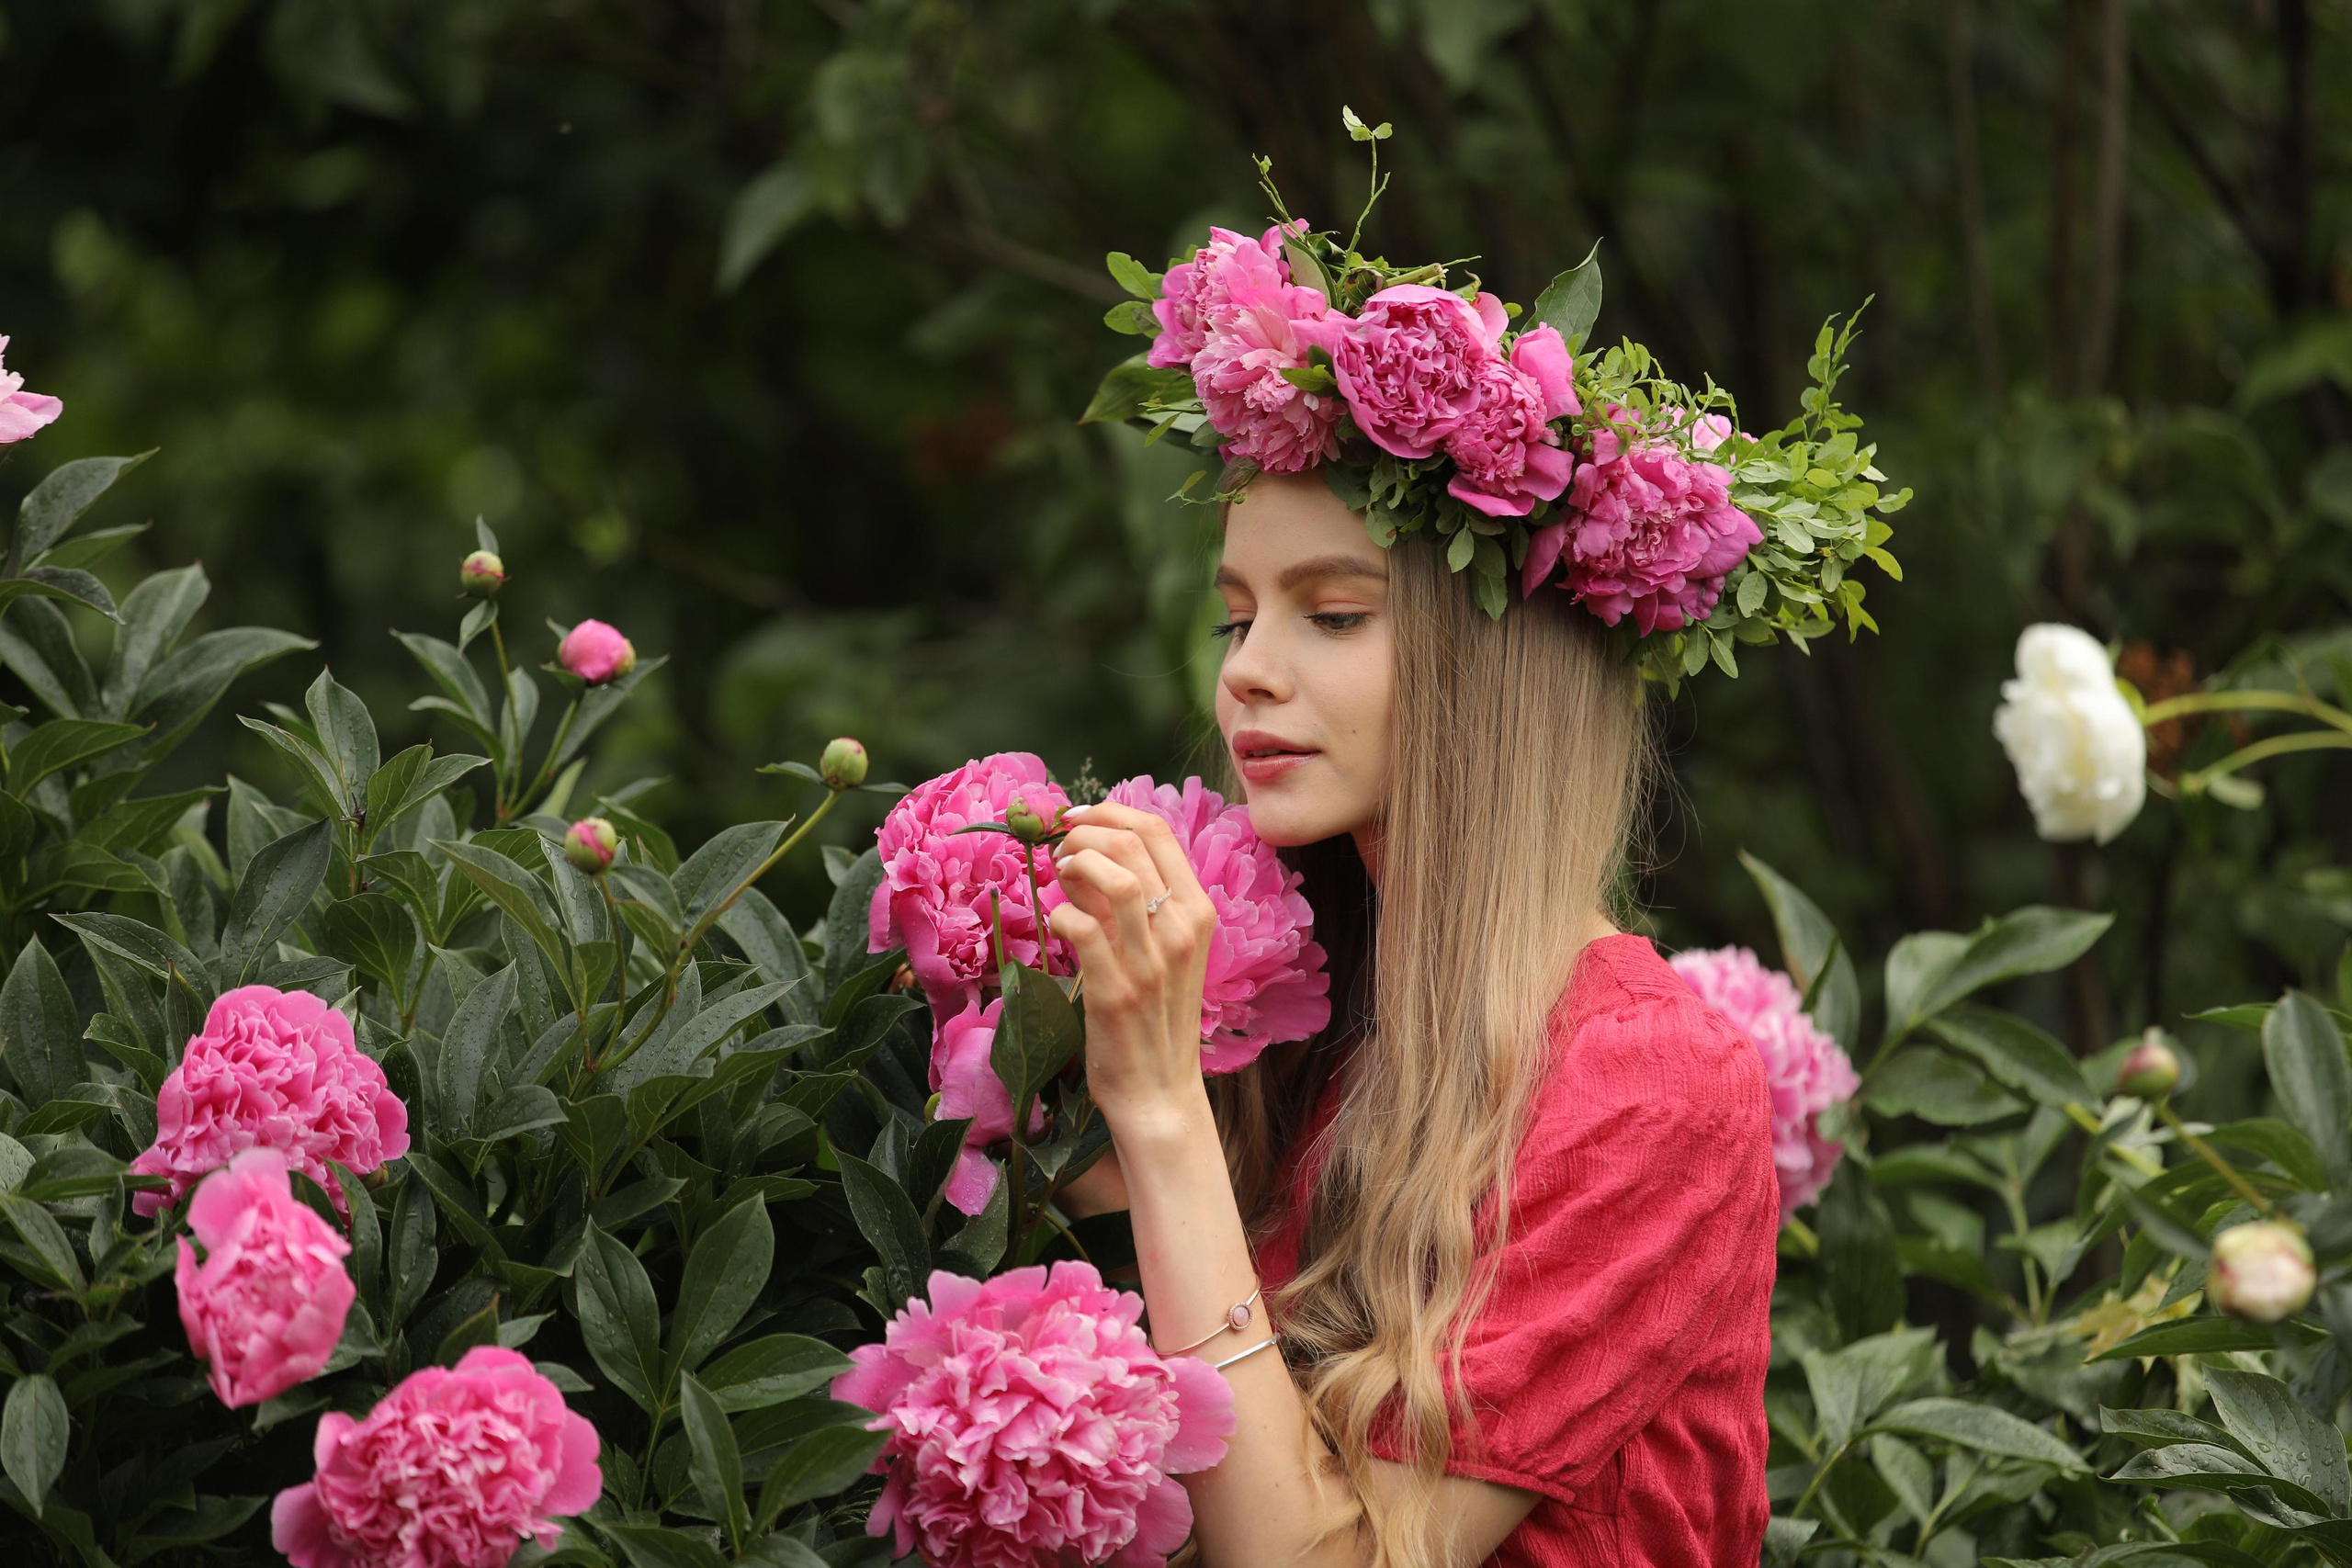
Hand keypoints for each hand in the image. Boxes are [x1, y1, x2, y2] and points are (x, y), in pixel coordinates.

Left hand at [1046, 801, 1216, 1131]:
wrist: (1158, 1091)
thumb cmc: (1154, 1018)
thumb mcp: (1159, 951)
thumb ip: (1130, 904)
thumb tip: (1085, 855)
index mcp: (1198, 913)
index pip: (1158, 833)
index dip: (1110, 812)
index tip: (1077, 817)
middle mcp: (1182, 931)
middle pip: (1133, 844)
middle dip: (1085, 831)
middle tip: (1059, 847)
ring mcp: (1151, 961)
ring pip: (1115, 878)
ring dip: (1075, 863)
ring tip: (1058, 874)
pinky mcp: (1117, 991)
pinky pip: (1083, 928)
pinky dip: (1062, 912)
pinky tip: (1057, 921)